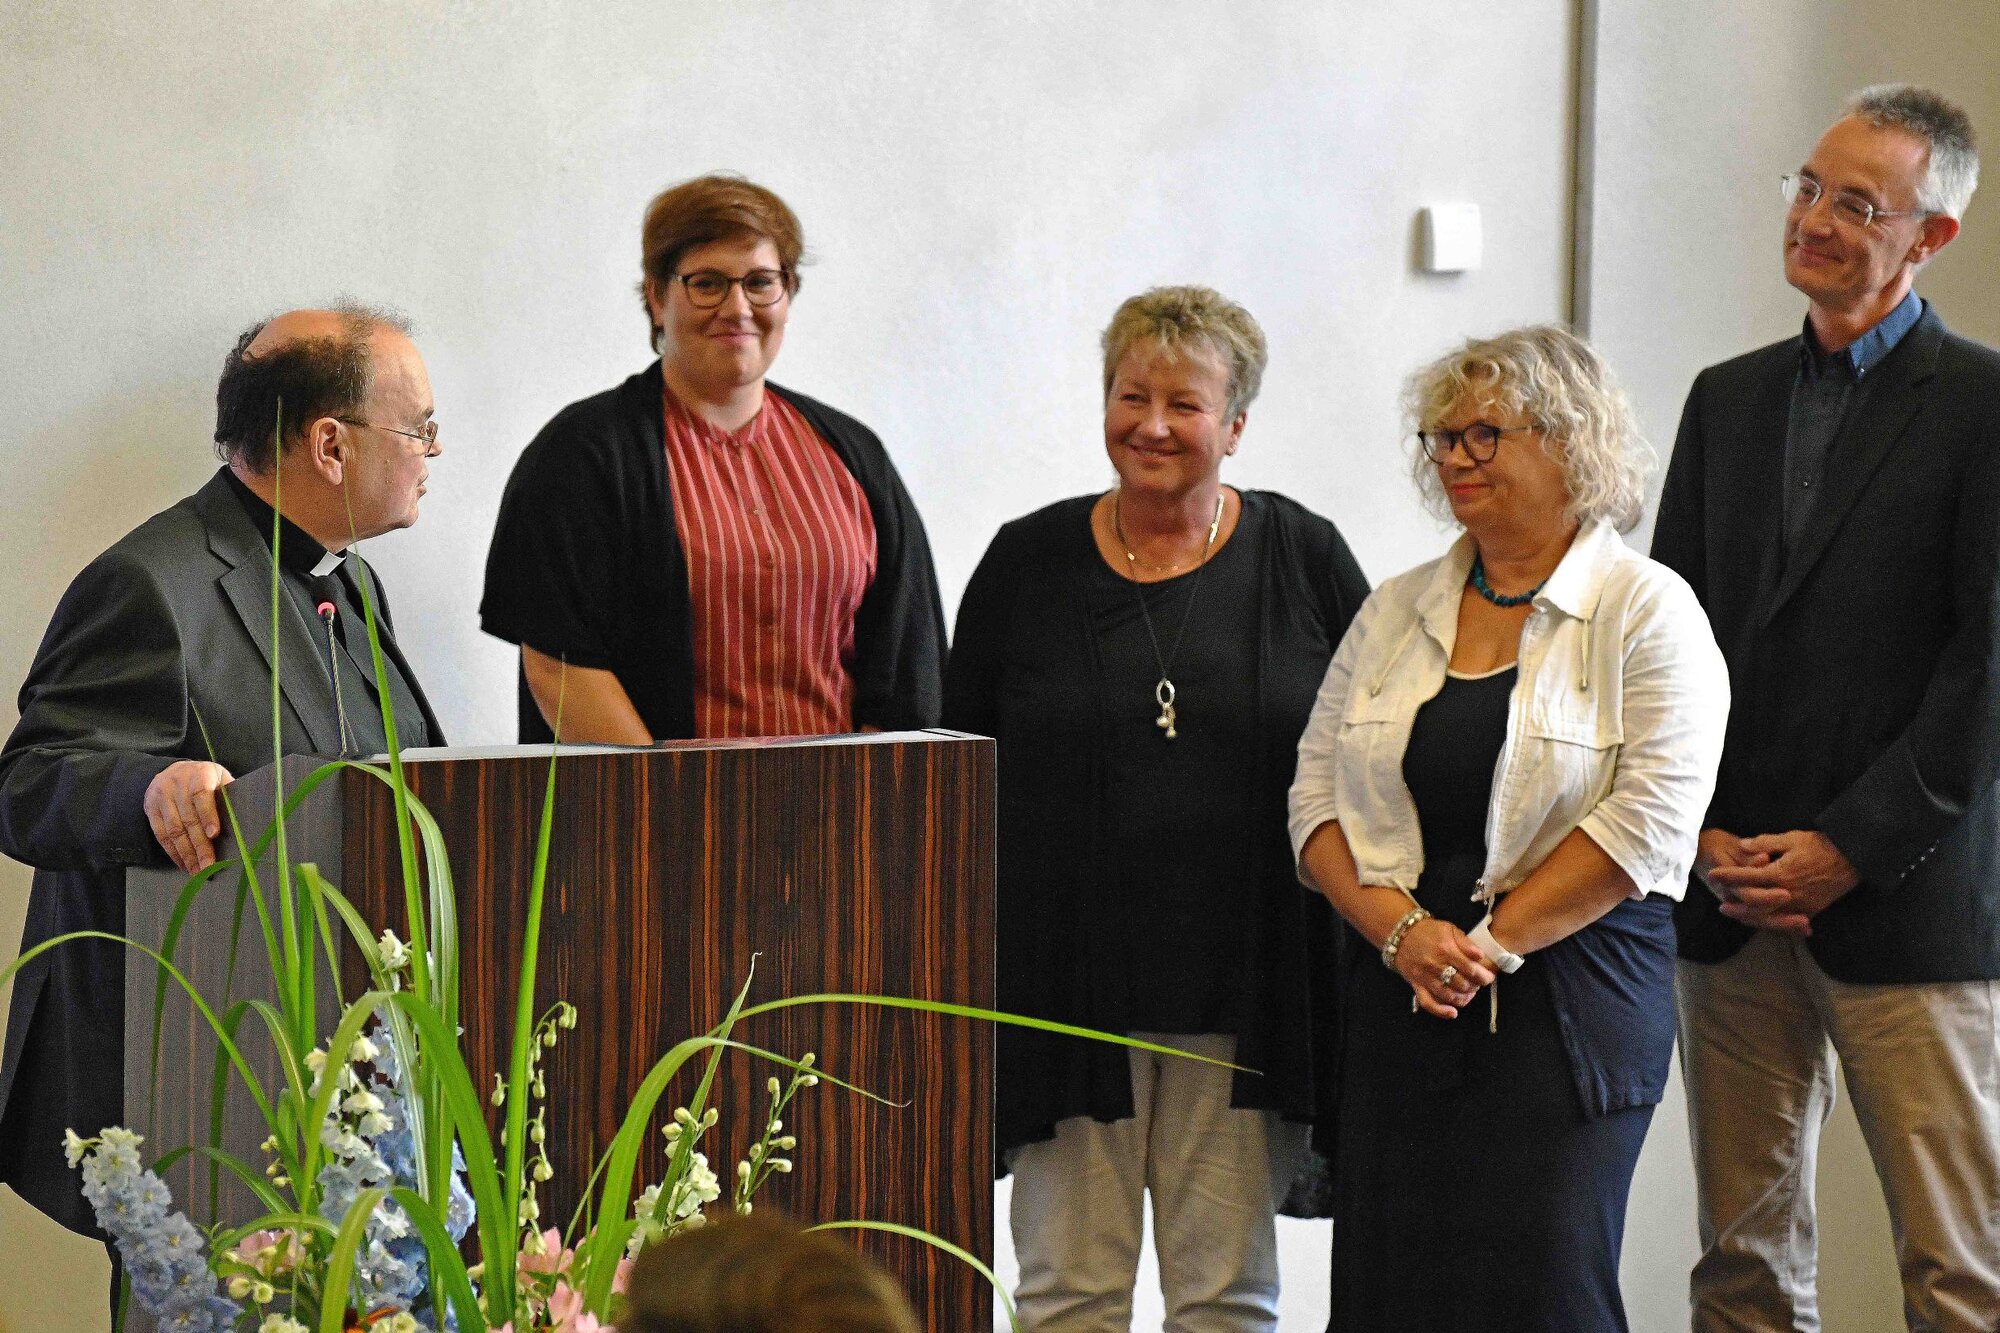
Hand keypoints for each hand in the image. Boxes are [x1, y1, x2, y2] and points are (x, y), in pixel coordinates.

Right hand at [143, 761, 233, 873]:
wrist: (175, 771)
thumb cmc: (207, 779)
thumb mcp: (220, 778)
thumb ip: (228, 795)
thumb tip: (241, 823)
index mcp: (199, 774)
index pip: (201, 795)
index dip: (208, 815)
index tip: (214, 835)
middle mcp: (176, 783)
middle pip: (188, 819)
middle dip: (199, 846)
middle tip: (209, 866)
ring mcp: (161, 796)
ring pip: (173, 830)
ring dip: (186, 854)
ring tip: (198, 871)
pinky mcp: (150, 809)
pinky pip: (161, 835)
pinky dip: (173, 852)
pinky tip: (184, 864)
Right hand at [1394, 918, 1495, 1018]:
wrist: (1401, 934)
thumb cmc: (1428, 931)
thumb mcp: (1449, 929)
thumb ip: (1466, 942)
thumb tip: (1480, 955)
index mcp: (1446, 950)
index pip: (1471, 969)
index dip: (1484, 976)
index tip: (1489, 977)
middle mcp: (1435, 965)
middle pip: (1462, 984)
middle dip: (1475, 986)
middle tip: (1478, 983)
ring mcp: (1425, 977)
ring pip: (1449, 995)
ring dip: (1463, 997)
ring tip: (1469, 993)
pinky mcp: (1417, 985)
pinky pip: (1428, 1003)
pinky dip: (1441, 1011)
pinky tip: (1452, 1013)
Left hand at [1706, 830, 1859, 936]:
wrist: (1854, 859)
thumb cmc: (1822, 845)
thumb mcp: (1792, 838)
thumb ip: (1765, 842)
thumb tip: (1743, 845)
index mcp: (1781, 873)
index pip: (1747, 878)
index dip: (1728, 877)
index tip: (1712, 875)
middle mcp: (1788, 893)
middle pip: (1754, 906)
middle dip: (1736, 907)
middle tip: (1721, 905)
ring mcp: (1801, 905)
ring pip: (1769, 918)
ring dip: (1751, 918)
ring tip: (1738, 915)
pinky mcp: (1812, 910)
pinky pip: (1787, 922)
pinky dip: (1772, 923)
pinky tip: (1762, 920)